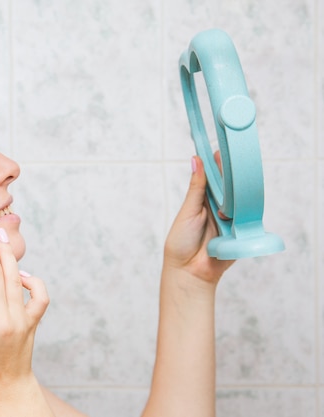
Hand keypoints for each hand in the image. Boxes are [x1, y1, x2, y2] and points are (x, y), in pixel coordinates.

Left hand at [163, 155, 233, 284]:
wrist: (189, 271)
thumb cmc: (181, 241)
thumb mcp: (188, 210)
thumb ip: (196, 187)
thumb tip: (196, 159)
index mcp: (202, 201)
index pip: (213, 179)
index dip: (217, 166)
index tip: (221, 150)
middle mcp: (218, 208)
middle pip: (229, 188)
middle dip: (231, 176)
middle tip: (233, 160)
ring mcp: (230, 220)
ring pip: (239, 202)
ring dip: (236, 196)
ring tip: (235, 185)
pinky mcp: (240, 233)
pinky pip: (247, 219)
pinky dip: (246, 213)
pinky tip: (244, 206)